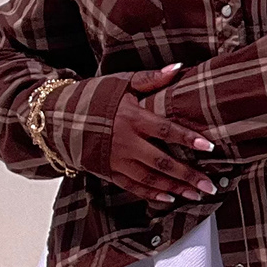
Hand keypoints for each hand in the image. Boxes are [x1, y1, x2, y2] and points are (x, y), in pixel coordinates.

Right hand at [104, 65, 220, 207]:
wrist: (56, 117)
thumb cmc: (93, 96)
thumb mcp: (121, 83)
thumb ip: (150, 78)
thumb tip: (178, 68)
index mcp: (131, 118)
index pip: (165, 130)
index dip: (188, 139)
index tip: (210, 147)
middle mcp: (124, 142)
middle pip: (161, 162)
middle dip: (187, 175)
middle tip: (210, 185)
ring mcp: (115, 160)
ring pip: (149, 179)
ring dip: (174, 189)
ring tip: (196, 194)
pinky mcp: (107, 172)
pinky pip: (132, 187)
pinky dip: (151, 194)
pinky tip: (169, 199)